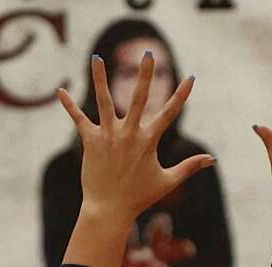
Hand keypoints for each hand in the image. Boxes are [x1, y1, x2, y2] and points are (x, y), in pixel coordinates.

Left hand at [58, 55, 212, 227]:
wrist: (109, 209)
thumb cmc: (140, 197)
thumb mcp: (167, 181)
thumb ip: (189, 167)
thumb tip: (212, 159)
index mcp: (148, 141)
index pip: (169, 113)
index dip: (182, 95)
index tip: (191, 78)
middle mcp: (129, 134)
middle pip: (139, 98)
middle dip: (145, 75)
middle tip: (148, 53)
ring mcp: (109, 135)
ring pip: (104, 100)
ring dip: (100, 78)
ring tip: (97, 57)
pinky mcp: (91, 140)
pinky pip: (78, 118)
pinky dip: (69, 105)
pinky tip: (59, 91)